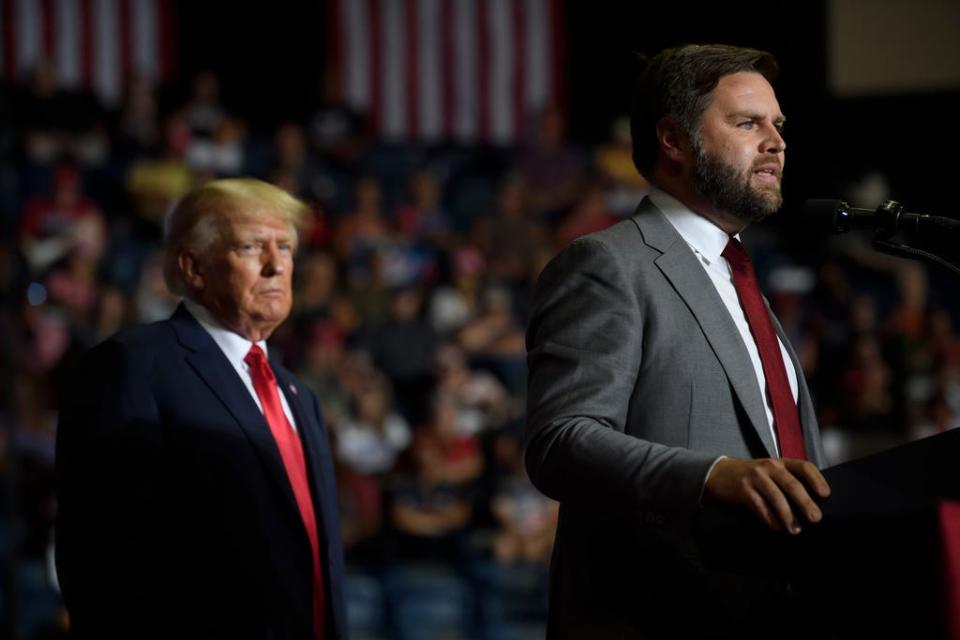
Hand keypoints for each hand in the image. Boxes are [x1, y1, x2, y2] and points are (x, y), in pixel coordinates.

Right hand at [704, 457, 830, 534]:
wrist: (719, 473)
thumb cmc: (751, 475)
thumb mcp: (769, 472)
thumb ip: (786, 481)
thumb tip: (810, 504)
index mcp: (780, 462)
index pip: (803, 466)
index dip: (817, 479)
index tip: (826, 494)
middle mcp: (769, 466)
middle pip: (791, 484)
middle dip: (805, 502)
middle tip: (816, 518)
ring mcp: (755, 477)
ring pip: (776, 497)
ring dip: (788, 515)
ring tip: (795, 529)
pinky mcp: (743, 489)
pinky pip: (760, 506)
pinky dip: (770, 518)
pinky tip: (776, 527)